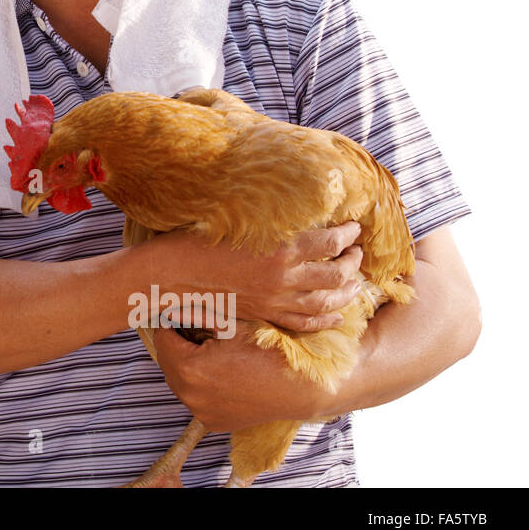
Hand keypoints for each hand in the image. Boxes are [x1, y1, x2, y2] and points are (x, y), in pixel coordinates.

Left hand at [149, 325, 331, 431]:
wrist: (300, 388)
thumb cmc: (267, 351)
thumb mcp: (230, 325)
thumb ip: (194, 314)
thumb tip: (168, 307)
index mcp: (190, 367)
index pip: (162, 338)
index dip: (170, 324)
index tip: (179, 316)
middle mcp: (190, 394)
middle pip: (166, 361)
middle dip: (175, 344)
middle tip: (193, 331)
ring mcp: (200, 412)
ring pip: (178, 381)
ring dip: (184, 365)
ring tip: (207, 351)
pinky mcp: (213, 422)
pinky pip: (194, 398)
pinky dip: (198, 385)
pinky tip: (218, 373)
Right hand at [167, 222, 364, 331]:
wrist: (171, 273)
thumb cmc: (197, 238)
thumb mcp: (237, 218)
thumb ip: (271, 218)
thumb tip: (296, 207)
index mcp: (279, 248)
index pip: (331, 241)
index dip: (349, 234)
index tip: (354, 226)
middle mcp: (283, 277)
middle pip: (337, 274)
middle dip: (354, 261)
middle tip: (357, 251)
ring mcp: (274, 299)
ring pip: (327, 302)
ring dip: (348, 291)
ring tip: (355, 280)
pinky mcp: (264, 313)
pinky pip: (304, 322)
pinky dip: (326, 320)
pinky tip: (338, 315)